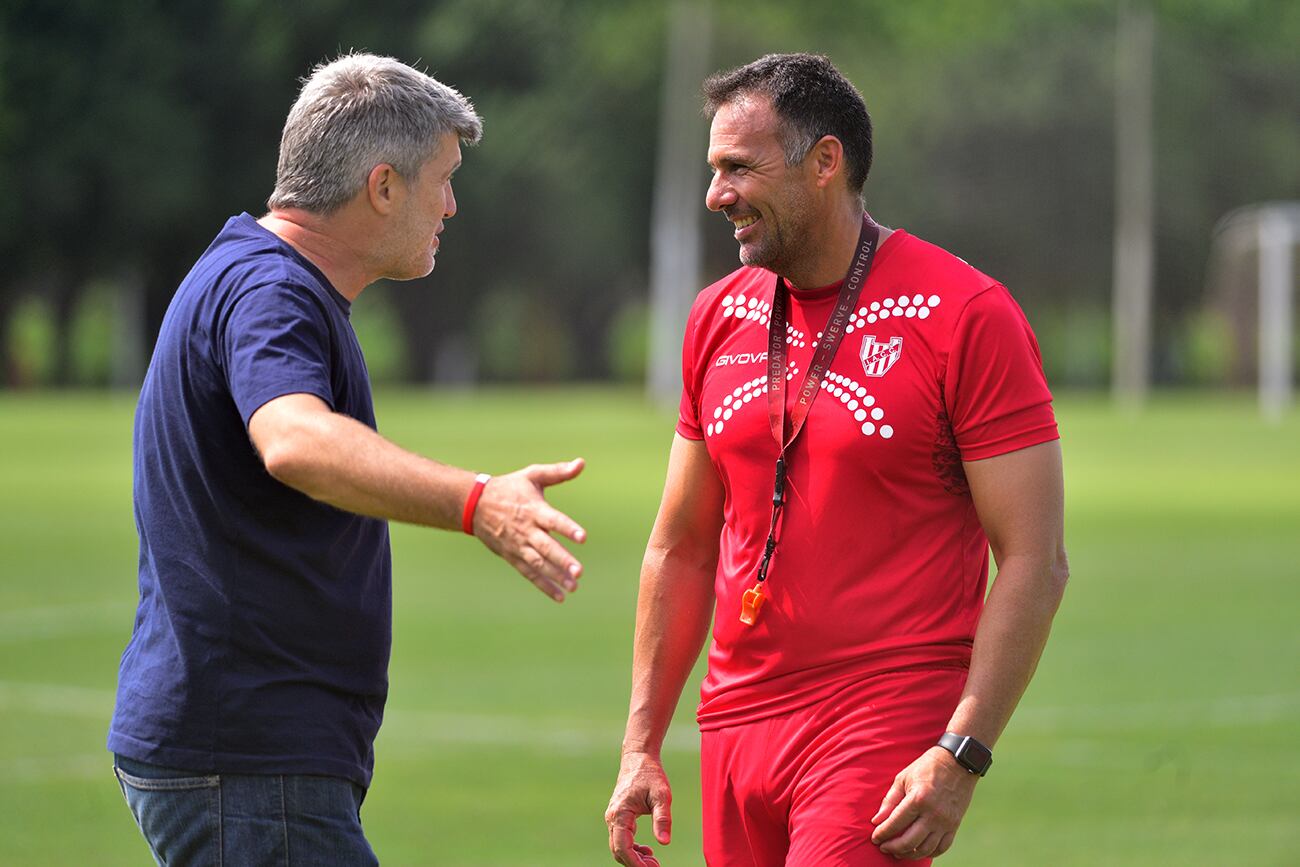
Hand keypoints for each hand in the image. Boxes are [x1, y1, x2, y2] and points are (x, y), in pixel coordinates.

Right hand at [472, 458, 586, 600]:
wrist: (474, 505)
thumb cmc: (509, 488)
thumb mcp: (532, 475)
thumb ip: (558, 472)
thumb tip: (581, 463)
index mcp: (534, 509)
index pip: (554, 520)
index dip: (568, 529)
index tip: (583, 537)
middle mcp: (527, 530)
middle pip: (546, 547)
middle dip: (562, 560)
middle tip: (579, 571)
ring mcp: (518, 545)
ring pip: (538, 563)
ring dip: (555, 576)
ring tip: (574, 586)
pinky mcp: (513, 556)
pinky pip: (529, 573)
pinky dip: (543, 585)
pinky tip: (560, 595)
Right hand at [605, 751, 671, 865]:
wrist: (638, 758)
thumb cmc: (650, 774)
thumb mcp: (662, 795)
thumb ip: (662, 818)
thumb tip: (664, 843)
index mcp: (620, 813)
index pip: (623, 847)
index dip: (635, 863)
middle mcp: (612, 817)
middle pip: (618, 851)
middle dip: (636, 864)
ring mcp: (613, 817)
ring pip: (619, 847)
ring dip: (634, 858)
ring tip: (654, 862)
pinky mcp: (618, 817)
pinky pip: (621, 839)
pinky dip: (632, 849)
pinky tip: (648, 851)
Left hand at [870, 746, 978, 859]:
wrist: (958, 762)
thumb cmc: (926, 767)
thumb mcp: (903, 778)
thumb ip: (890, 800)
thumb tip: (876, 821)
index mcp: (918, 799)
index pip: (895, 823)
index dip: (882, 833)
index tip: (875, 838)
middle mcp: (933, 813)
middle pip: (909, 841)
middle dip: (893, 847)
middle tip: (884, 847)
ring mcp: (946, 822)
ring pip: (925, 849)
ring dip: (909, 854)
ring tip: (898, 852)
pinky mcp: (955, 825)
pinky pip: (942, 847)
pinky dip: (929, 853)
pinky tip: (918, 850)